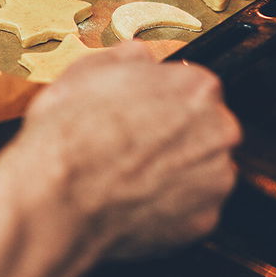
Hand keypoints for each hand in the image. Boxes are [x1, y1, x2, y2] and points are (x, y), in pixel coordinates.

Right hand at [0, 42, 240, 267]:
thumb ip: (126, 58)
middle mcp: (219, 131)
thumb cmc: (69, 136)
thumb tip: (138, 56)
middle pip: (206, 130)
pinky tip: (135, 202)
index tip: (143, 112)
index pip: (193, 88)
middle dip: (177, 138)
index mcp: (196, 87)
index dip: (162, 101)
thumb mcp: (86, 72)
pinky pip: (193, 210)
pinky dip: (171, 208)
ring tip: (132, 177)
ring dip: (178, 174)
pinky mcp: (205, 220)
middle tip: (136, 147)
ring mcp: (215, 179)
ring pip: (203, 172)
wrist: (56, 200)